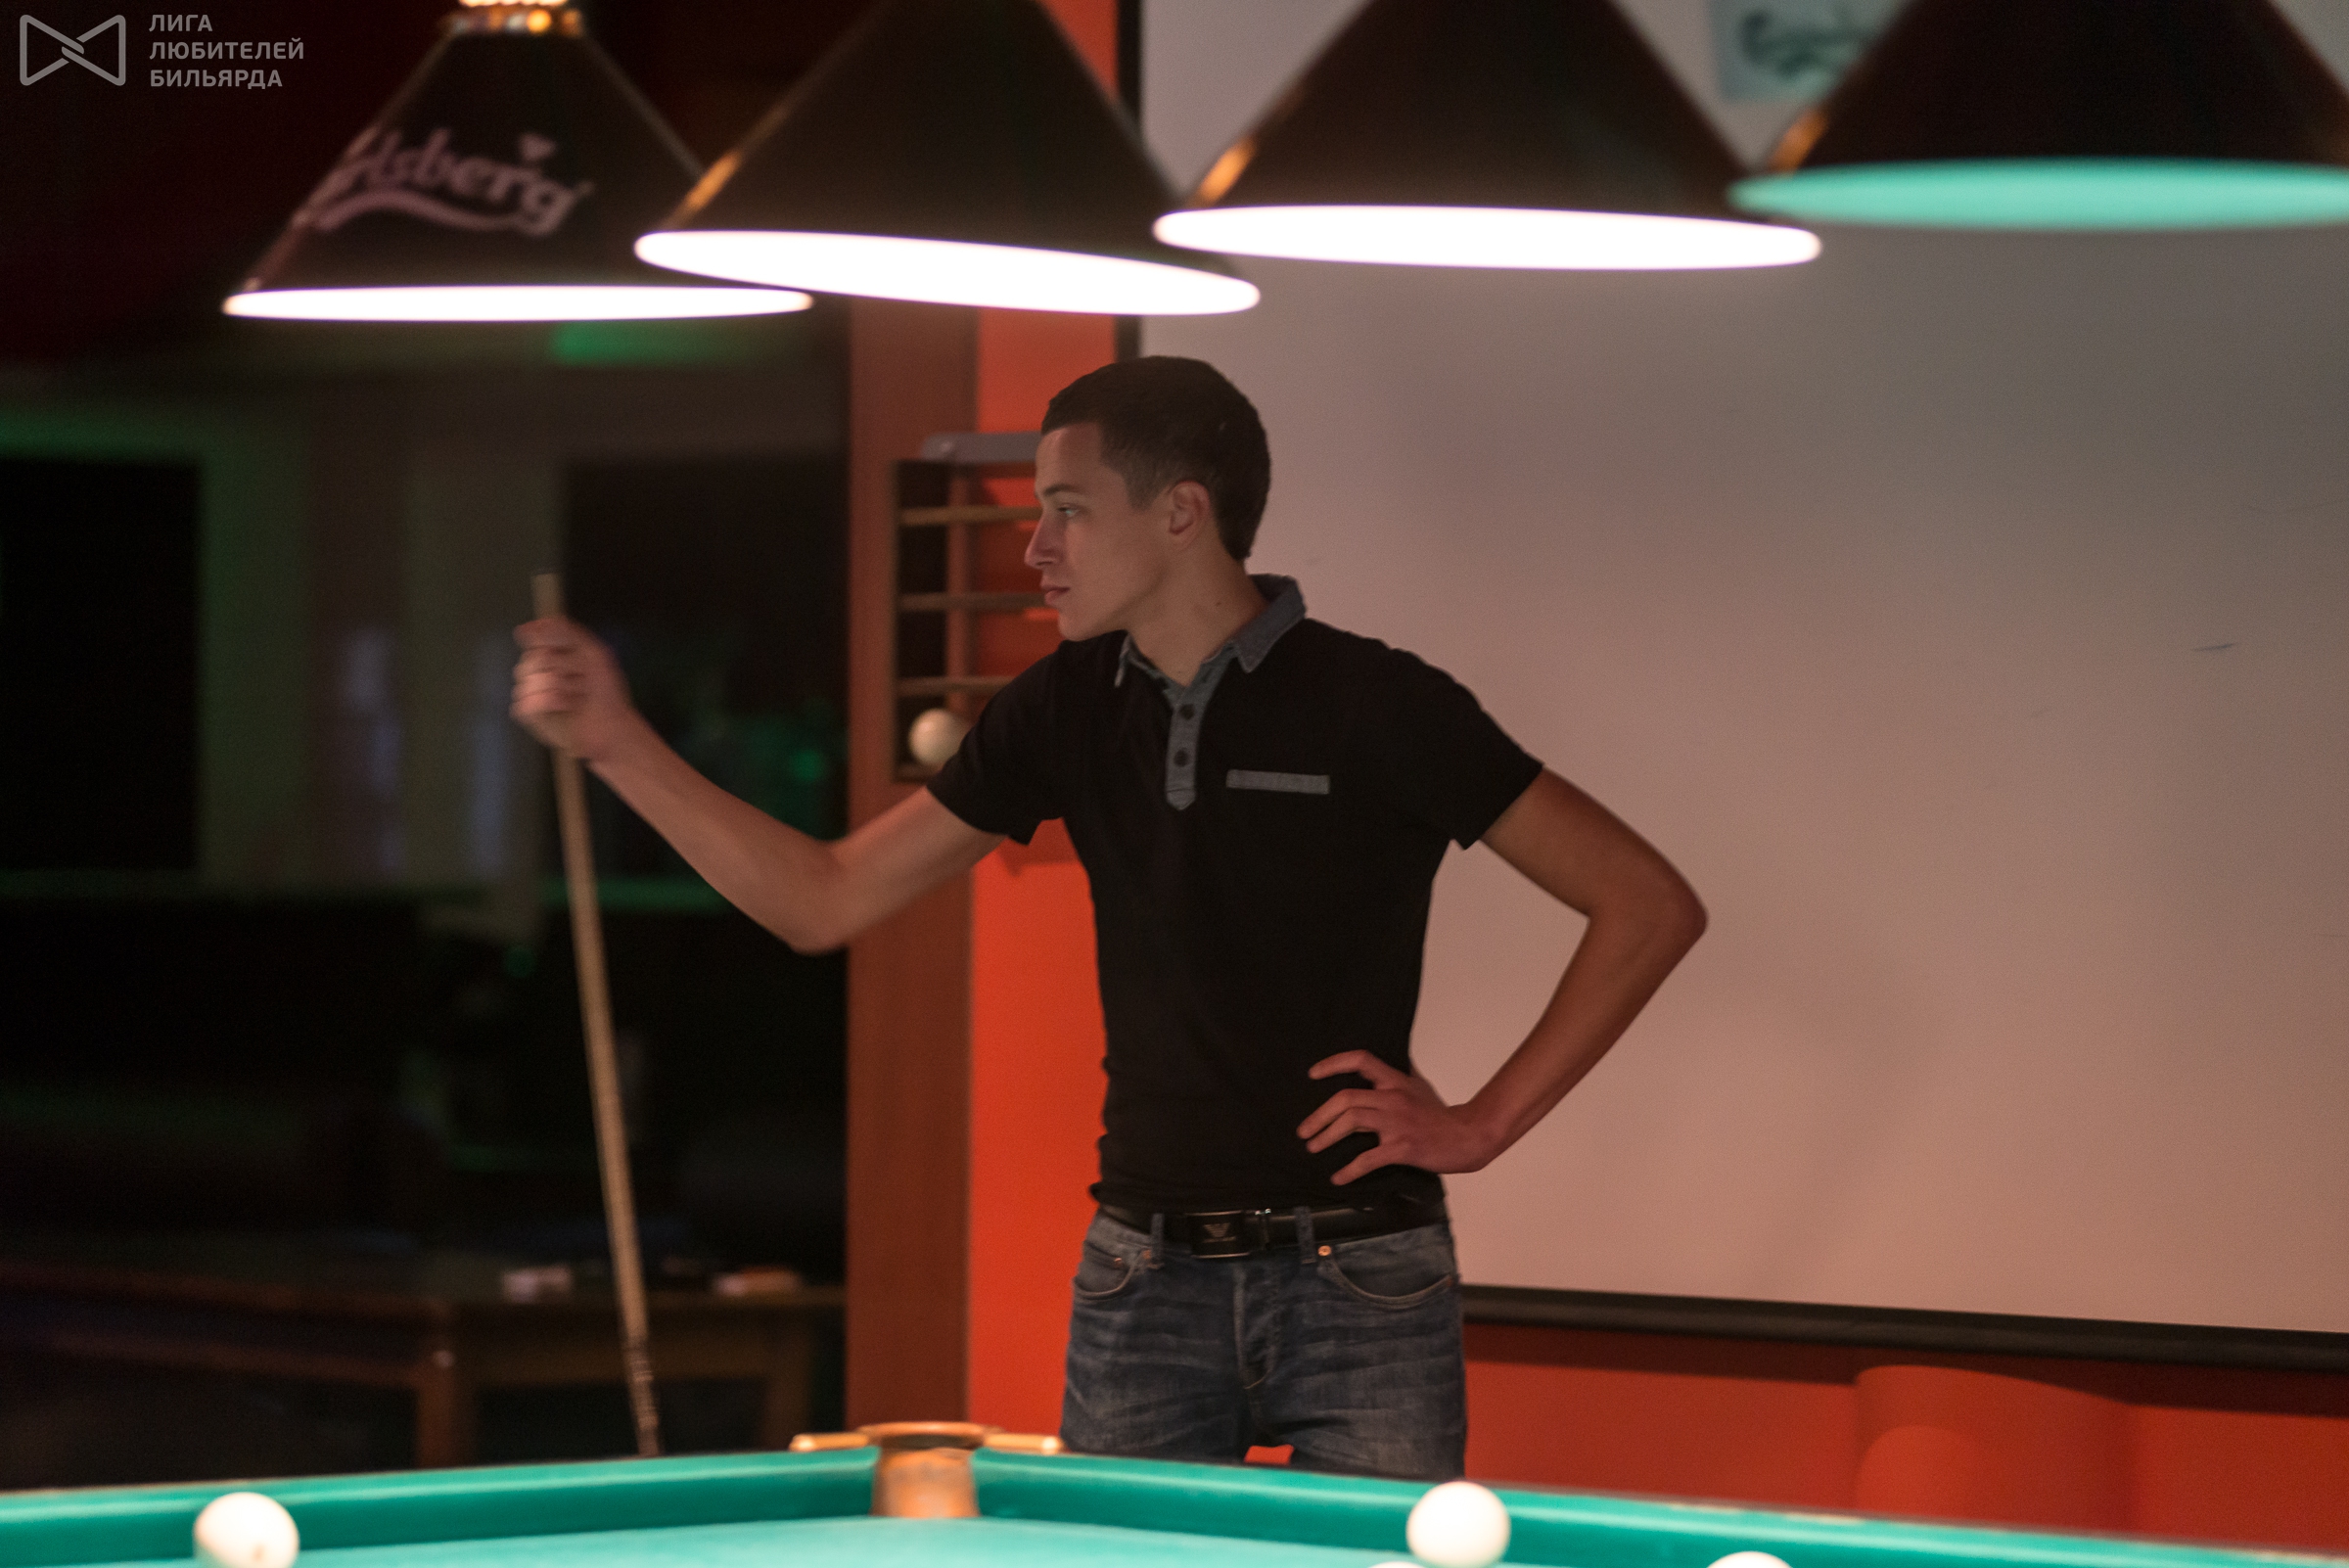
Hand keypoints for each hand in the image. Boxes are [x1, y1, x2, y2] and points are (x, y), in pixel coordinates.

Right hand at [511, 616, 644, 763]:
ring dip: (562, 687)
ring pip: (530, 680)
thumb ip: (565, 632)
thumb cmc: (605, 690)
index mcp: (550, 651)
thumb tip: (528, 626)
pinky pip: (526, 702)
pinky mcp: (528, 713)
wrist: (612, 725)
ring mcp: (530, 691)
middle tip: (584, 680)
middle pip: (535, 658)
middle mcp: (536, 669)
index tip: (579, 655)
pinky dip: (550, 703)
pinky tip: (566, 707)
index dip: (558, 644)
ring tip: (577, 696)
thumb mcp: (593, 652)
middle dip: (566, 668)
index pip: (537, 636)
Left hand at [1297, 1051, 1501, 1185]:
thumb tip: (1386, 1061)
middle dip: (1319, 1115)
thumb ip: (1399, 1074)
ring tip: (1313, 1147)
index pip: (1361, 1060)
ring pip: (1352, 1121)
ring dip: (1326, 1136)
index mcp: (1395, 1081)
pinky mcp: (1402, 1147)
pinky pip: (1368, 1158)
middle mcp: (1393, 1097)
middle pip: (1346, 1097)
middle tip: (1303, 1131)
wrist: (1467, 1137)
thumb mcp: (1419, 1085)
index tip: (1312, 1074)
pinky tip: (1338, 1177)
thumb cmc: (1441, 1114)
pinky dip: (1349, 1170)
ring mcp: (1397, 1122)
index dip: (1334, 1063)